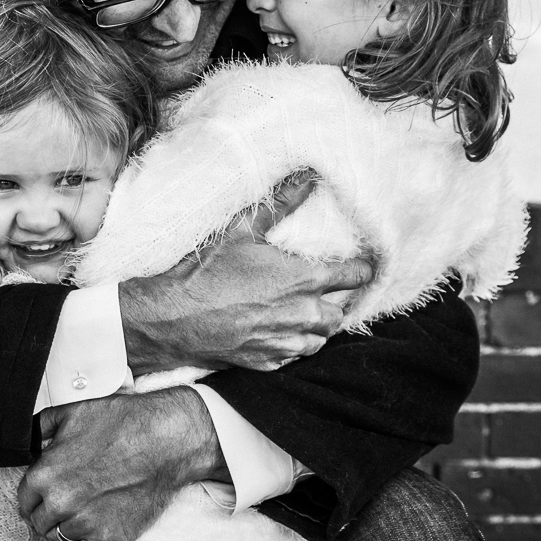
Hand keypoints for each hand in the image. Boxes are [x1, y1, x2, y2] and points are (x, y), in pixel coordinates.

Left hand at [18, 387, 224, 540]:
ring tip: (77, 517)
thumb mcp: (74, 412)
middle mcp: (60, 502)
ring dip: (61, 531)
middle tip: (66, 503)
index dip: (35, 496)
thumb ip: (42, 426)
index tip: (45, 496)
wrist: (166, 439)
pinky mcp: (108, 539)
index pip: (24, 498)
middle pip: (38, 521)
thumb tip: (27, 439)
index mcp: (46, 473)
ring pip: (55, 539)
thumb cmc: (125, 422)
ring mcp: (84, 523)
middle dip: (48, 513)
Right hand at [118, 174, 374, 372]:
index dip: (364, 270)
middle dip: (339, 301)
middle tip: (329, 288)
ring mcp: (287, 342)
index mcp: (304, 281)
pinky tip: (283, 330)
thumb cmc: (207, 273)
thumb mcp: (242, 230)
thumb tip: (306, 177)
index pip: (354, 277)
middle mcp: (303, 315)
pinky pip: (297, 354)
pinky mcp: (269, 362)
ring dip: (320, 325)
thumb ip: (280, 204)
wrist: (173, 319)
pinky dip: (296, 343)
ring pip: (322, 338)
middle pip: (341, 312)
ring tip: (309, 311)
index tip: (367, 265)